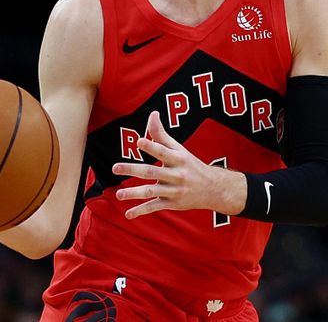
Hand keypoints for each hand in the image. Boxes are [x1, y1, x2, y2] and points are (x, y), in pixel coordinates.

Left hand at [111, 111, 245, 218]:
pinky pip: (155, 207)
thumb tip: (152, 114)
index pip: (163, 151)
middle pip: (152, 172)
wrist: (212, 189)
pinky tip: (128, 214)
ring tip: (118, 195)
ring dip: (134, 193)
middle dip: (133, 169)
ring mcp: (174, 190)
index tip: (139, 141)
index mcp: (178, 158)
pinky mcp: (172, 203)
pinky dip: (141, 211)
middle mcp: (177, 175)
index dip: (151, 146)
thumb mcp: (179, 149)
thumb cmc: (190, 165)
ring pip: (152, 191)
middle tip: (115, 167)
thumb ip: (162, 134)